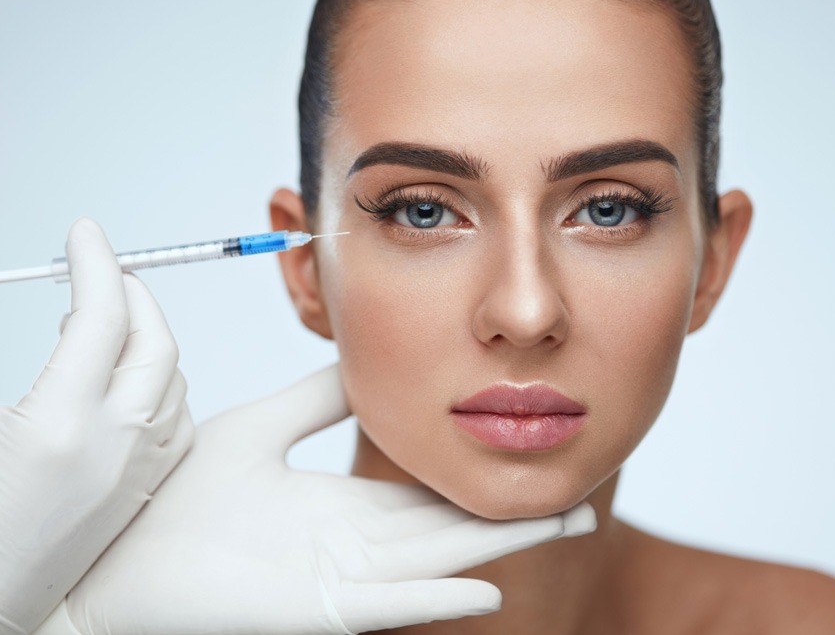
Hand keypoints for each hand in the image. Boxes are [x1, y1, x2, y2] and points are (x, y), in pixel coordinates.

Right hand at [0, 218, 193, 634]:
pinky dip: (158, 378)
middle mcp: (116, 446)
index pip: (101, 318)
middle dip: (131, 295)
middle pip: (153, 341)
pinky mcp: (145, 488)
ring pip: (172, 376)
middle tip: (98, 272)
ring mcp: (139, 470)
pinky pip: (176, 415)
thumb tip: (52, 311)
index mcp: (61, 427)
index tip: (85, 234)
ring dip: (146, 334)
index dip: (94, 265)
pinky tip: (126, 373)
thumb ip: (19, 362)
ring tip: (104, 320)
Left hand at [57, 364, 595, 634]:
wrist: (120, 543)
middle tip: (578, 502)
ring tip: (562, 528)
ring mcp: (340, 580)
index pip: (428, 496)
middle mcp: (353, 544)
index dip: (481, 481)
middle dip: (513, 518)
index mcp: (343, 505)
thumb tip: (367, 361)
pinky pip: (390, 606)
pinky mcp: (316, 609)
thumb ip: (318, 397)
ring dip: (499, 550)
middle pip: (451, 531)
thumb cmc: (182, 491)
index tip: (527, 463)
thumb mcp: (264, 426)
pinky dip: (438, 601)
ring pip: (437, 563)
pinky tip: (487, 588)